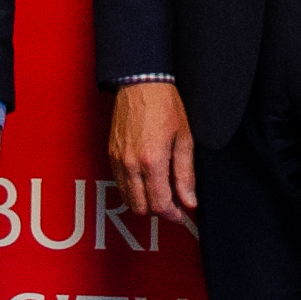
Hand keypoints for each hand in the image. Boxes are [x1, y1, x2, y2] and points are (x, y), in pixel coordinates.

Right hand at [109, 83, 197, 223]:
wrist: (141, 84)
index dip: (172, 215)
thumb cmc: (164, 105)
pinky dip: (132, 189)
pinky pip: (120, 183)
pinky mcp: (111, 155)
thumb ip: (185, 174)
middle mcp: (131, 164)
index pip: (159, 204)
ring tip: (160, 191)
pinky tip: (146, 180)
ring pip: (128, 198)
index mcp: (151, 161)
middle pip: (140, 207)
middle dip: (158, 210)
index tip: (181, 215)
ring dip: (144, 201)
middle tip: (173, 204)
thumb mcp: (184, 139)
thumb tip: (189, 200)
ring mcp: (118, 160)